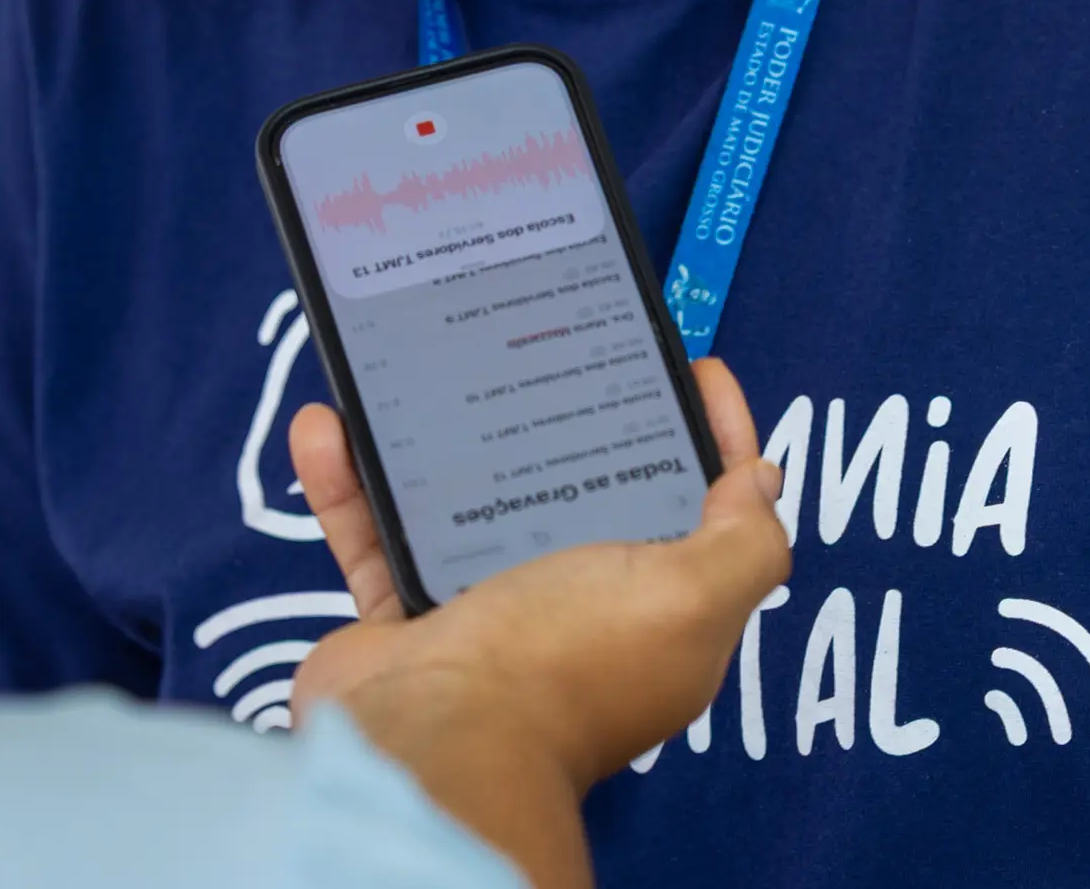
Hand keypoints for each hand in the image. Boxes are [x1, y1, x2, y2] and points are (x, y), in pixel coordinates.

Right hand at [284, 359, 790, 888]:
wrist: (434, 746)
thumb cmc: (564, 667)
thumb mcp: (690, 599)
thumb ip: (744, 543)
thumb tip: (762, 481)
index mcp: (657, 614)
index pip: (703, 512)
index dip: (710, 438)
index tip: (692, 366)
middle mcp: (573, 615)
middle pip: (580, 496)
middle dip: (565, 419)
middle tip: (547, 344)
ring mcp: (483, 617)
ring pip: (466, 505)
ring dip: (437, 441)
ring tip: (423, 371)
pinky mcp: (402, 624)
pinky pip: (373, 538)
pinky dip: (347, 487)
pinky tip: (327, 431)